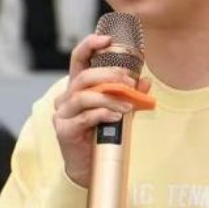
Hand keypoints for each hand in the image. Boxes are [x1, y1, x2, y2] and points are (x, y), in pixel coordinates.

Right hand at [53, 33, 150, 189]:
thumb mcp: (119, 112)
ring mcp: (62, 114)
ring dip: (109, 98)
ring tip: (128, 106)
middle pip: (84, 76)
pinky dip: (102, 114)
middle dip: (109, 76)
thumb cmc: (101, 137)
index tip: (107, 39)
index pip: (78, 59)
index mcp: (77, 88)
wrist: (89, 168)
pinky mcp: (63, 130)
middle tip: (129, 83)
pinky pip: (83, 117)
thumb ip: (129, 96)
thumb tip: (145, 81)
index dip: (90, 45)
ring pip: (83, 96)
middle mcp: (65, 98)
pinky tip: (116, 117)